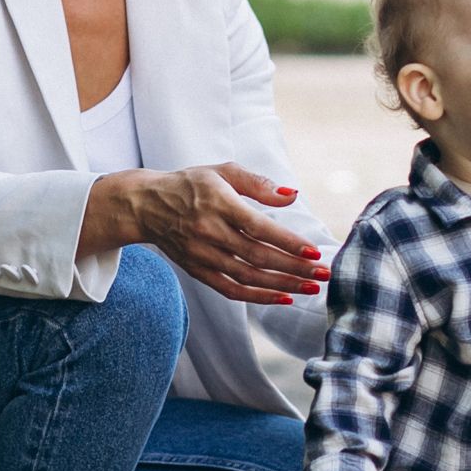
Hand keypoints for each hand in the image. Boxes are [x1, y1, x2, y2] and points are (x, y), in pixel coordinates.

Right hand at [86, 163, 327, 304]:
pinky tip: (283, 298)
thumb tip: (292, 195)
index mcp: (219, 203)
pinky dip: (258, 297)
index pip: (259, 227)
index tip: (314, 252)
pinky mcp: (198, 270)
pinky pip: (231, 290)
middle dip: (294, 268)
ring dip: (282, 286)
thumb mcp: (223, 172)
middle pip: (258, 256)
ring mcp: (203, 255)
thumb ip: (258, 183)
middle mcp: (210, 232)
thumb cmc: (191, 185)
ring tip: (310, 289)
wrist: (146, 205)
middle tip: (323, 275)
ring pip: (248, 277)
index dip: (287, 242)